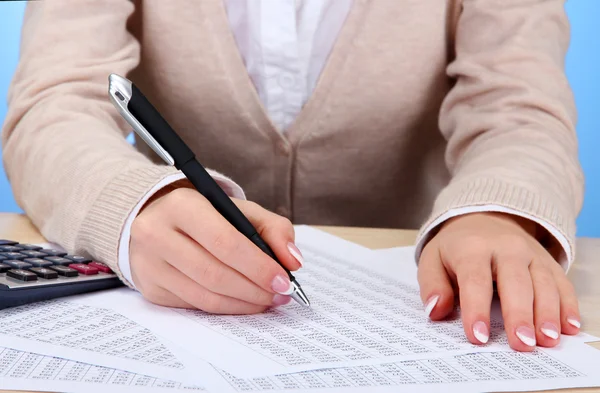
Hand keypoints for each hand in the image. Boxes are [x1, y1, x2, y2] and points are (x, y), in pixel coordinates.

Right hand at [129, 186, 302, 313]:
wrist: (156, 220)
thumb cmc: (206, 214)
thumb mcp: (239, 209)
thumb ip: (273, 228)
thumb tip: (293, 261)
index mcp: (182, 205)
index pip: (224, 242)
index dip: (257, 266)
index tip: (283, 280)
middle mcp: (157, 234)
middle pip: (214, 274)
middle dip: (254, 289)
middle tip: (280, 295)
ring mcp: (149, 264)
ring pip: (204, 297)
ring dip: (243, 304)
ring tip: (267, 300)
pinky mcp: (150, 289)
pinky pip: (194, 306)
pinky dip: (225, 308)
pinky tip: (243, 302)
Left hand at [418, 212, 579, 350]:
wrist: (483, 218)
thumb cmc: (456, 248)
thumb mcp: (432, 260)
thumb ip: (432, 286)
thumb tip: (436, 310)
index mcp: (472, 248)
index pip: (475, 280)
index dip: (476, 309)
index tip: (478, 337)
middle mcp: (506, 248)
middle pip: (515, 282)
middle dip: (519, 314)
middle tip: (522, 344)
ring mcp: (531, 254)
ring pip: (543, 283)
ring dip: (547, 313)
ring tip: (547, 340)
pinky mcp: (548, 262)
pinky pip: (562, 283)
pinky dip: (568, 305)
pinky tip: (568, 327)